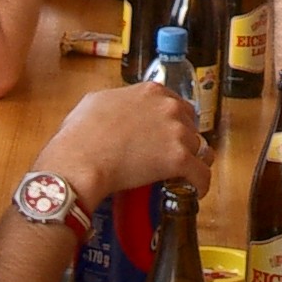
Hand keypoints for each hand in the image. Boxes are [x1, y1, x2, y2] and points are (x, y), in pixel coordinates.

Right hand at [41, 82, 209, 209]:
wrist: (80, 160)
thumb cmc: (80, 134)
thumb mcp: (96, 101)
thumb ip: (117, 100)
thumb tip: (117, 109)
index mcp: (151, 91)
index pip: (175, 104)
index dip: (171, 122)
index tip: (166, 134)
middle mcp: (169, 107)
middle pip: (190, 125)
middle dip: (182, 140)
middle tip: (167, 155)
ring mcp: (177, 132)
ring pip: (197, 148)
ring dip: (189, 161)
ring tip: (177, 175)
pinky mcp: (179, 159)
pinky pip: (201, 174)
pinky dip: (200, 184)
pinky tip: (195, 190)